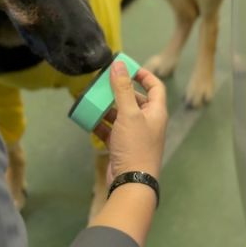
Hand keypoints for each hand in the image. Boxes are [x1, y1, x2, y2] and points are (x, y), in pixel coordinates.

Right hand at [93, 63, 167, 179]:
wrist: (131, 182)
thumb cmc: (136, 146)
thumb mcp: (129, 114)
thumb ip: (123, 89)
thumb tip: (119, 65)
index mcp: (156, 112)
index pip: (155, 86)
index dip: (144, 75)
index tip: (127, 69)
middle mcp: (148, 122)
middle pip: (135, 100)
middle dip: (119, 92)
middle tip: (104, 84)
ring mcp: (135, 136)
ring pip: (121, 116)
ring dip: (107, 108)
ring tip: (93, 100)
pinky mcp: (122, 147)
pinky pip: (111, 131)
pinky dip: (101, 125)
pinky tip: (89, 120)